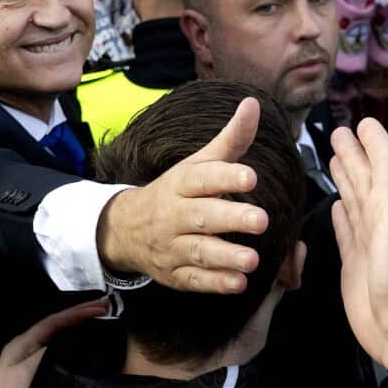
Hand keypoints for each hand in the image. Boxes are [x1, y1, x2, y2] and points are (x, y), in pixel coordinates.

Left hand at [0, 299, 108, 387]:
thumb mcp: (29, 370)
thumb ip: (48, 351)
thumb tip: (71, 339)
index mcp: (24, 342)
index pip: (55, 321)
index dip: (77, 312)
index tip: (100, 307)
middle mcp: (28, 348)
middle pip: (57, 327)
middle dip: (80, 316)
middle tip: (104, 309)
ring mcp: (31, 363)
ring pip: (59, 340)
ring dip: (78, 331)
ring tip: (99, 324)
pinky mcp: (36, 378)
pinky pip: (59, 356)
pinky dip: (75, 349)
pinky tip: (85, 351)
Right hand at [97, 97, 266, 294]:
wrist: (125, 227)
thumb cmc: (176, 191)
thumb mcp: (198, 163)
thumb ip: (231, 139)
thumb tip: (253, 104)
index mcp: (181, 183)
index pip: (202, 178)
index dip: (225, 177)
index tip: (250, 177)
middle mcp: (174, 215)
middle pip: (201, 216)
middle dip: (230, 219)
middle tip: (261, 220)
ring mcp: (171, 246)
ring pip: (197, 251)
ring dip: (224, 257)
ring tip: (252, 260)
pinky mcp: (174, 273)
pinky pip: (192, 280)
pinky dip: (214, 283)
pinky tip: (238, 283)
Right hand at [330, 112, 387, 364]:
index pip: (383, 160)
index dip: (374, 140)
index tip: (362, 121)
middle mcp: (382, 216)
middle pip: (366, 177)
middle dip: (354, 154)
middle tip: (338, 133)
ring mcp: (369, 239)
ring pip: (355, 200)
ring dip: (345, 180)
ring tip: (333, 161)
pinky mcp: (355, 261)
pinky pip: (346, 231)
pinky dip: (341, 217)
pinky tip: (337, 208)